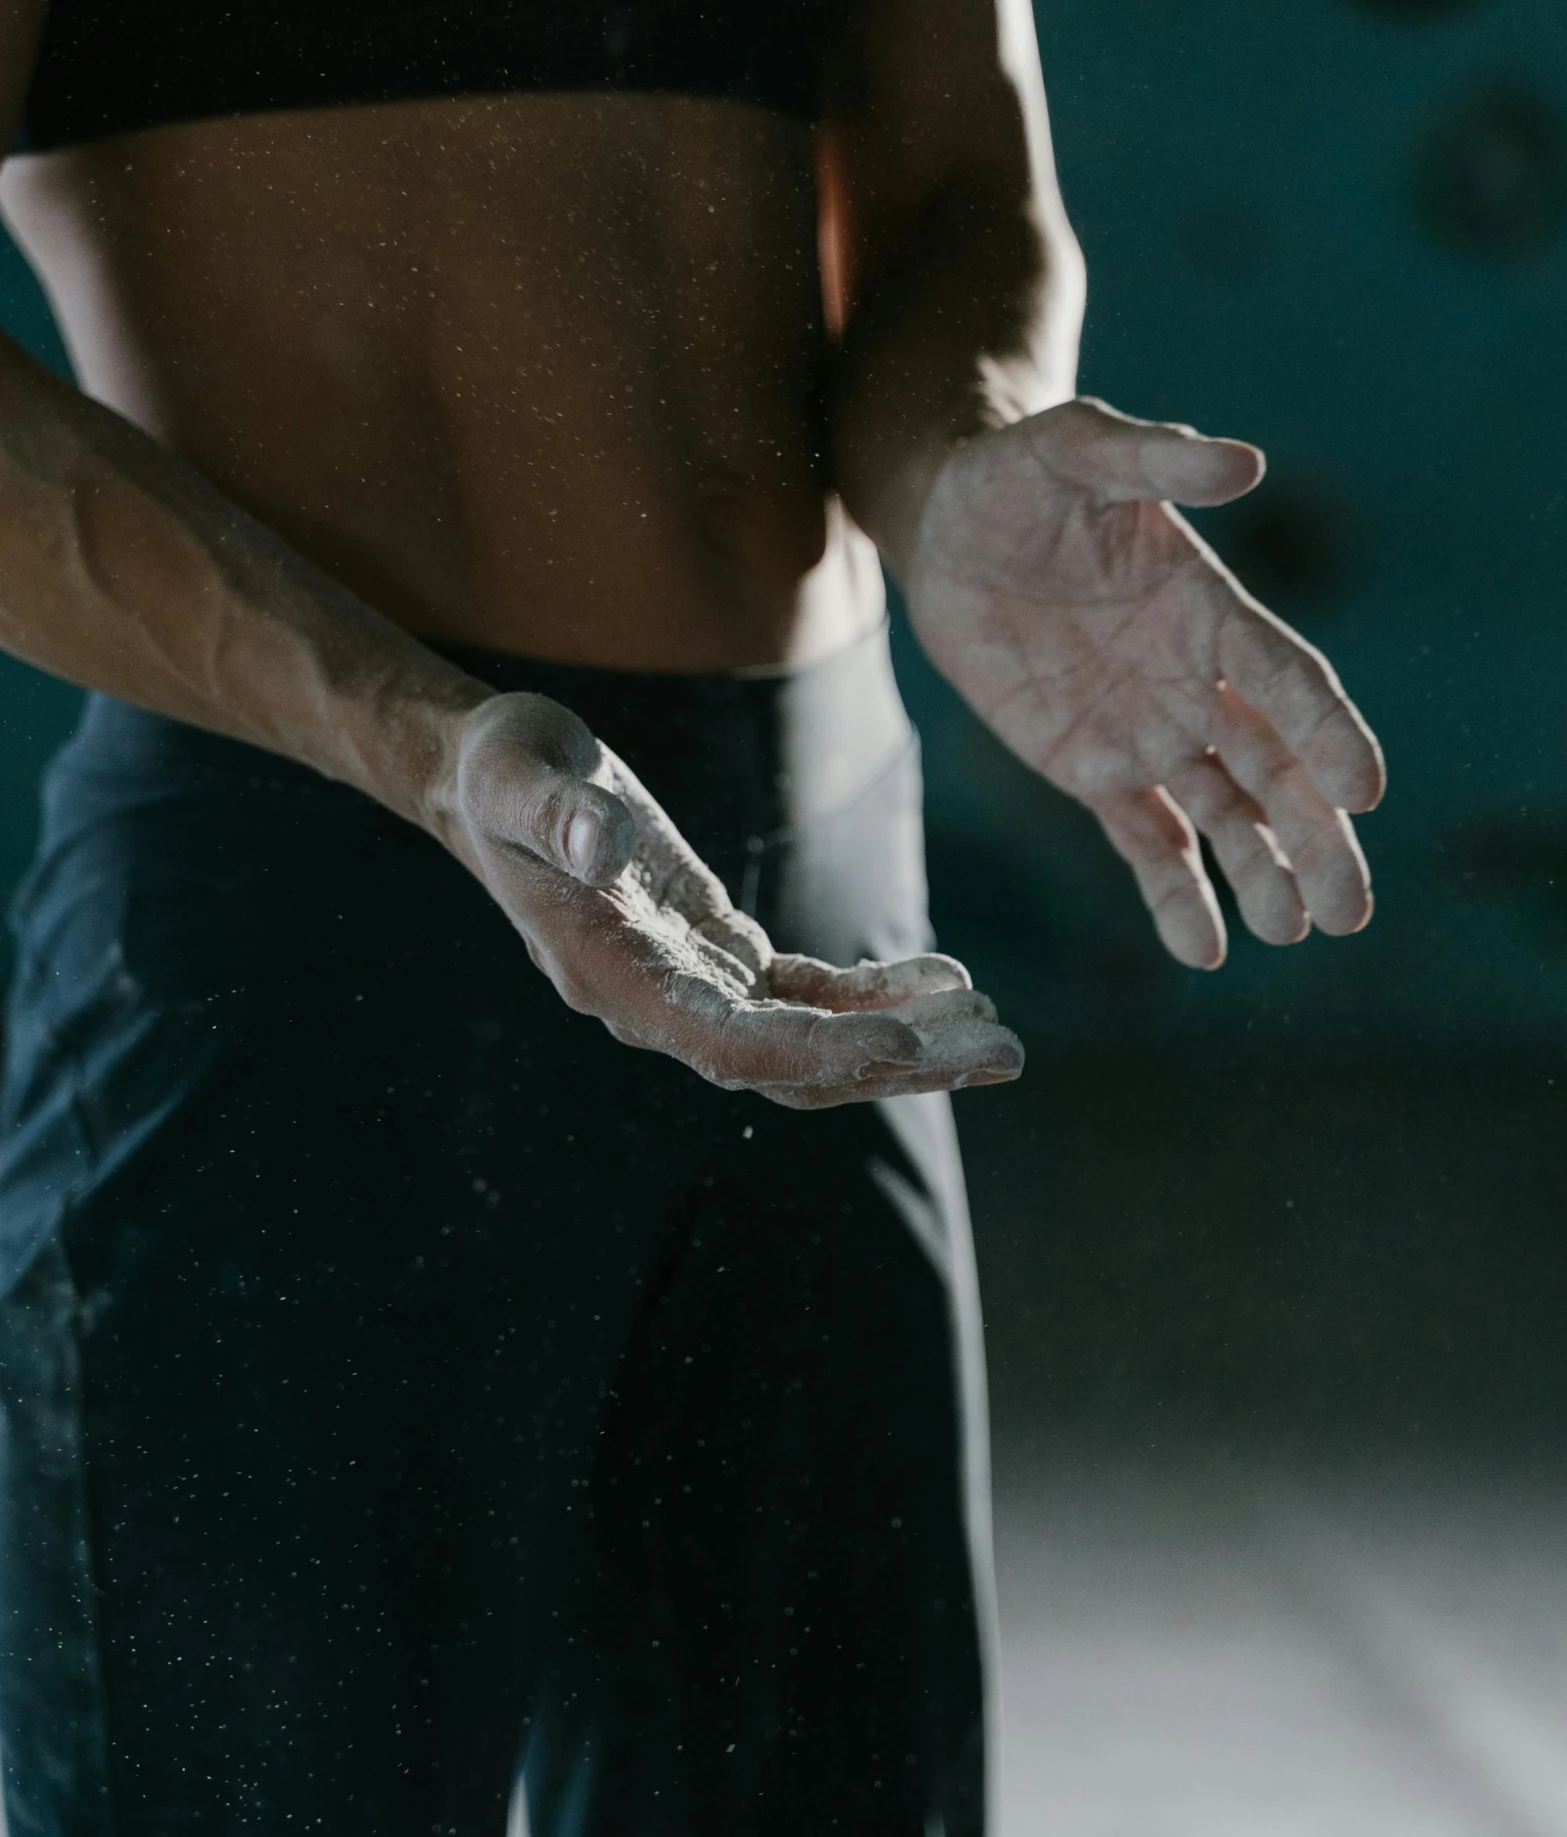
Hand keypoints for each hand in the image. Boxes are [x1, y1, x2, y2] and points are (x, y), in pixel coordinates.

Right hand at [436, 691, 1023, 1107]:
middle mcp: (661, 1006)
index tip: (908, 1043)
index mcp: (616, 980)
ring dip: (910, 1041)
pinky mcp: (720, 956)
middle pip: (795, 1066)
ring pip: (815, 1043)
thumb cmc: (500, 770)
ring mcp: (695, 988)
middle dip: (902, 1064)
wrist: (488, 776)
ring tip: (1001, 1032)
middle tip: (1007, 1054)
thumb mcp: (517, 773)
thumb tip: (604, 841)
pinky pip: (811, 996)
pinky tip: (944, 975)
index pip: (730, 1045)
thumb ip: (558, 814)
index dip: (820, 1049)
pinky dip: (878, 993)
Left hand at [905, 397, 1385, 968]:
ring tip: (1297, 930)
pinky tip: (1207, 950)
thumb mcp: (1078, 449)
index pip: (1287, 680)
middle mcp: (1196, 681)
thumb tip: (1243, 462)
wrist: (949, 525)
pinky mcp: (1092, 770)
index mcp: (1212, 610)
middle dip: (1316, 836)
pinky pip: (1144, 840)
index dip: (1328, 733)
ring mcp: (1148, 732)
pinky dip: (1175, 893)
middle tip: (1351, 907)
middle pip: (1275, 769)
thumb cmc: (1019, 474)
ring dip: (1262, 874)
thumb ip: (1155, 460)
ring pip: (1223, 816)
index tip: (1363, 789)